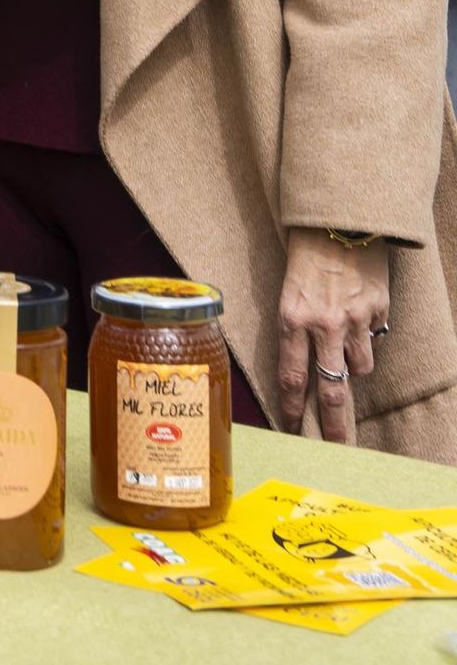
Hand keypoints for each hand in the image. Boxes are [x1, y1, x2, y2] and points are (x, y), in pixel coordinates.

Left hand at [276, 229, 390, 442]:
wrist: (339, 217)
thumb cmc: (305, 253)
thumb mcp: (287, 289)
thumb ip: (295, 329)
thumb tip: (304, 369)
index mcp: (291, 318)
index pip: (291, 378)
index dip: (292, 408)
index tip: (294, 428)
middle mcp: (323, 324)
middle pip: (330, 391)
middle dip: (334, 425)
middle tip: (338, 447)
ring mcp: (354, 319)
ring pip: (358, 369)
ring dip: (352, 368)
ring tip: (345, 348)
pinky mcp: (378, 310)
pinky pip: (374, 341)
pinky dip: (368, 339)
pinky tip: (360, 320)